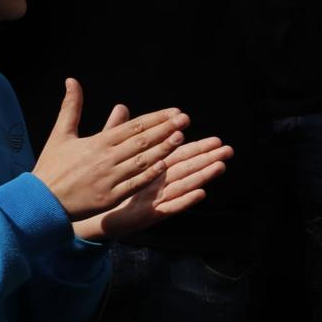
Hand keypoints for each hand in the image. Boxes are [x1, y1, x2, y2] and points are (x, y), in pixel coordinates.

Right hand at [31, 80, 189, 220]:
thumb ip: (71, 108)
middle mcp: (105, 158)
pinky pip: (134, 184)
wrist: (40, 200)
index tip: (174, 112)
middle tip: (185, 119)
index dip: (155, 119)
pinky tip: (165, 166)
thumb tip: (71, 81)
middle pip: (141, 141)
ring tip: (181, 138)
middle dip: (165, 129)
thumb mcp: (61, 134)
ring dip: (162, 149)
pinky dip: (149, 175)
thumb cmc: (52, 167)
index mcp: (97, 143)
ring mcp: (109, 178)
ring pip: (141, 161)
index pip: (132, 127)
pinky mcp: (110, 197)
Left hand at [76, 133, 231, 239]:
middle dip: (208, 159)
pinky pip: (171, 207)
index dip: (197, 146)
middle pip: (187, 168)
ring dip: (203, 176)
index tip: (216, 139)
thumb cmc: (106, 184)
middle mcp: (160, 184)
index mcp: (154, 169)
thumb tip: (121, 106)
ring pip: (184, 185)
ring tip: (220, 166)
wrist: (92, 212)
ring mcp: (157, 199)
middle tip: (228, 150)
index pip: (179, 154)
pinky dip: (186, 200)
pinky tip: (201, 193)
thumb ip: (117, 132)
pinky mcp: (151, 214)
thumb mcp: (112, 155)